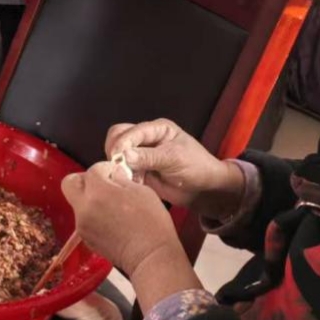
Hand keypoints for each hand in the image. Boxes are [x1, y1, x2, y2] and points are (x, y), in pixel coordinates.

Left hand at [61, 161, 200, 308]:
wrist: (151, 256)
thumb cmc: (152, 224)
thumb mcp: (141, 191)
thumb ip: (122, 179)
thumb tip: (114, 174)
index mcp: (98, 193)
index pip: (92, 170)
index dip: (104, 168)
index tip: (114, 172)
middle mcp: (84, 208)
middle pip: (70, 183)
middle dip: (84, 179)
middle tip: (102, 183)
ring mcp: (82, 225)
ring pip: (77, 202)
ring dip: (89, 198)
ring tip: (111, 204)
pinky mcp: (85, 238)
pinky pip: (83, 218)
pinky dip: (92, 214)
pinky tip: (111, 219)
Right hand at [105, 120, 244, 220]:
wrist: (204, 190)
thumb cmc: (196, 167)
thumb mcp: (174, 159)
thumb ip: (148, 156)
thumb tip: (122, 155)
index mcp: (156, 129)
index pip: (131, 130)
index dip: (122, 143)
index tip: (117, 158)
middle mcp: (146, 139)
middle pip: (118, 137)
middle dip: (115, 151)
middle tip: (118, 167)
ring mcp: (141, 155)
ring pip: (116, 153)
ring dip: (118, 165)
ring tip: (127, 177)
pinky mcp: (139, 170)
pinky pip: (122, 169)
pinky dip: (122, 176)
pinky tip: (132, 183)